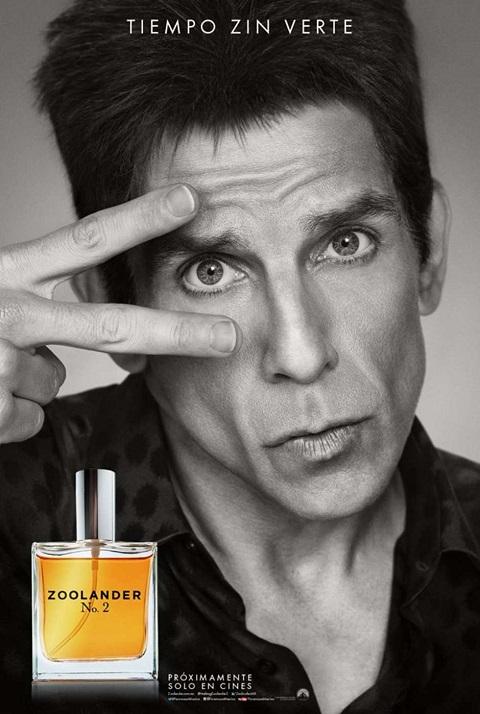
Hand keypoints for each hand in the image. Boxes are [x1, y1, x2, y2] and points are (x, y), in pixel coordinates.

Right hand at [0, 184, 239, 443]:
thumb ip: (31, 298)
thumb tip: (66, 345)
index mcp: (6, 270)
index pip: (84, 238)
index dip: (140, 218)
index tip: (190, 200)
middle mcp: (6, 310)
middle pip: (108, 323)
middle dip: (176, 332)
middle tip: (228, 338)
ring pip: (53, 382)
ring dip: (25, 380)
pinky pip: (27, 419)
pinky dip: (6, 415)